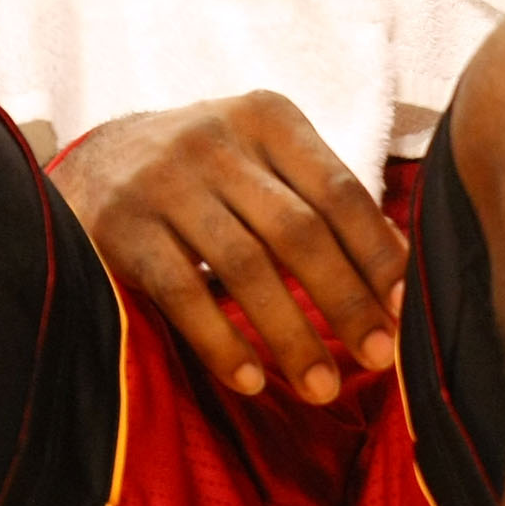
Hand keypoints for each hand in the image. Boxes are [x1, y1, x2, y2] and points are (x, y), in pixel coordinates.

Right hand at [50, 92, 406, 404]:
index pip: (337, 189)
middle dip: (344, 300)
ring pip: (244, 265)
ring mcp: (165, 181)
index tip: (404, 309)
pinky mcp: (123, 226)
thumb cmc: (210, 171)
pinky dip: (221, 341)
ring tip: (323, 387)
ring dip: (290, 334)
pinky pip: (181, 293)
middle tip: (378, 356)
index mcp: (266, 117)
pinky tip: (251, 379)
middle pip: (297, 229)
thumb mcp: (264, 160)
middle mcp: (216, 139)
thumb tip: (399, 267)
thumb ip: (322, 199)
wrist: (100, 160)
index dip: (376, 252)